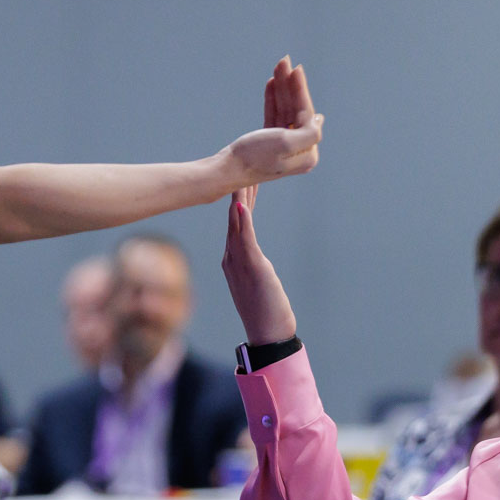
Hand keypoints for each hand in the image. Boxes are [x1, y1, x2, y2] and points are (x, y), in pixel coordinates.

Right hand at [222, 58, 321, 186]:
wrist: (226, 170)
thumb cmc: (254, 156)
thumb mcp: (286, 143)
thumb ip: (310, 132)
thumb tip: (319, 119)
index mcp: (307, 154)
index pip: (306, 115)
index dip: (301, 91)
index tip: (296, 69)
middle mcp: (298, 152)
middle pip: (296, 111)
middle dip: (290, 85)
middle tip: (284, 61)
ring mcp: (283, 147)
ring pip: (285, 111)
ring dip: (281, 88)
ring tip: (277, 68)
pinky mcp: (268, 143)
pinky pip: (274, 116)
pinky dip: (272, 100)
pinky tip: (271, 84)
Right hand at [222, 184, 297, 345]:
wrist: (267, 335)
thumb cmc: (266, 312)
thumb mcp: (258, 283)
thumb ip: (252, 266)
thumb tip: (253, 258)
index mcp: (233, 259)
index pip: (236, 223)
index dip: (239, 200)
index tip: (241, 180)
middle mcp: (232, 258)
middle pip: (233, 218)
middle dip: (236, 192)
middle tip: (238, 164)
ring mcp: (239, 262)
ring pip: (237, 224)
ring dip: (236, 199)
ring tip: (236, 177)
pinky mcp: (252, 268)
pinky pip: (246, 240)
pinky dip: (242, 221)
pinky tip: (240, 205)